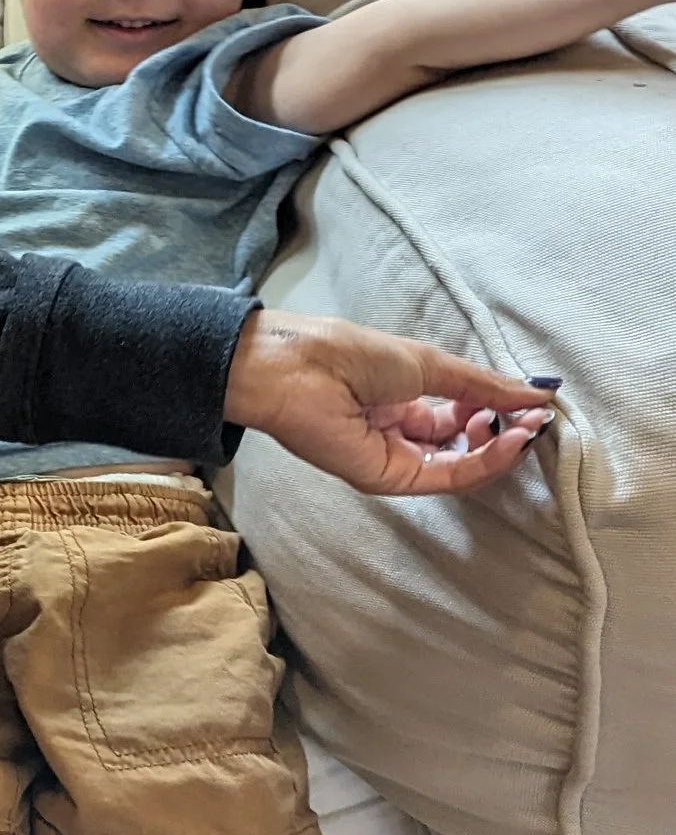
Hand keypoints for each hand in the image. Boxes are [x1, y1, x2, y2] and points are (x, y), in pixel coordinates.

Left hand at [223, 311, 552, 494]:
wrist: (297, 369)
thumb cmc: (351, 355)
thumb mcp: (428, 363)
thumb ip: (482, 385)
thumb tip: (537, 392)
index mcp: (402, 401)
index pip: (461, 416)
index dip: (498, 409)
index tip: (532, 400)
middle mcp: (399, 433)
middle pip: (463, 445)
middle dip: (503, 432)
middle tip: (531, 417)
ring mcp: (394, 459)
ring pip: (460, 466)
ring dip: (499, 449)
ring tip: (524, 427)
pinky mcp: (389, 479)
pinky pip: (446, 477)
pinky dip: (483, 463)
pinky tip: (507, 440)